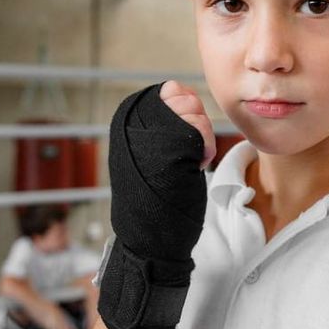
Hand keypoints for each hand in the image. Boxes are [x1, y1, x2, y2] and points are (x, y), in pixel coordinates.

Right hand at [99, 82, 208, 328]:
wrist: (150, 239)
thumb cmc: (158, 199)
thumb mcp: (156, 152)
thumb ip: (168, 120)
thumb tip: (179, 88)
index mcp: (124, 121)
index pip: (170, 91)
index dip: (185, 112)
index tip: (182, 141)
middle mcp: (130, 124)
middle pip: (183, 97)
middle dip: (195, 122)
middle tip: (188, 154)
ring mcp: (147, 135)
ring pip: (193, 113)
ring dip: (201, 138)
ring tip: (189, 164)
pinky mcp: (167, 150)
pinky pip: (199, 131)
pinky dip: (204, 149)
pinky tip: (196, 167)